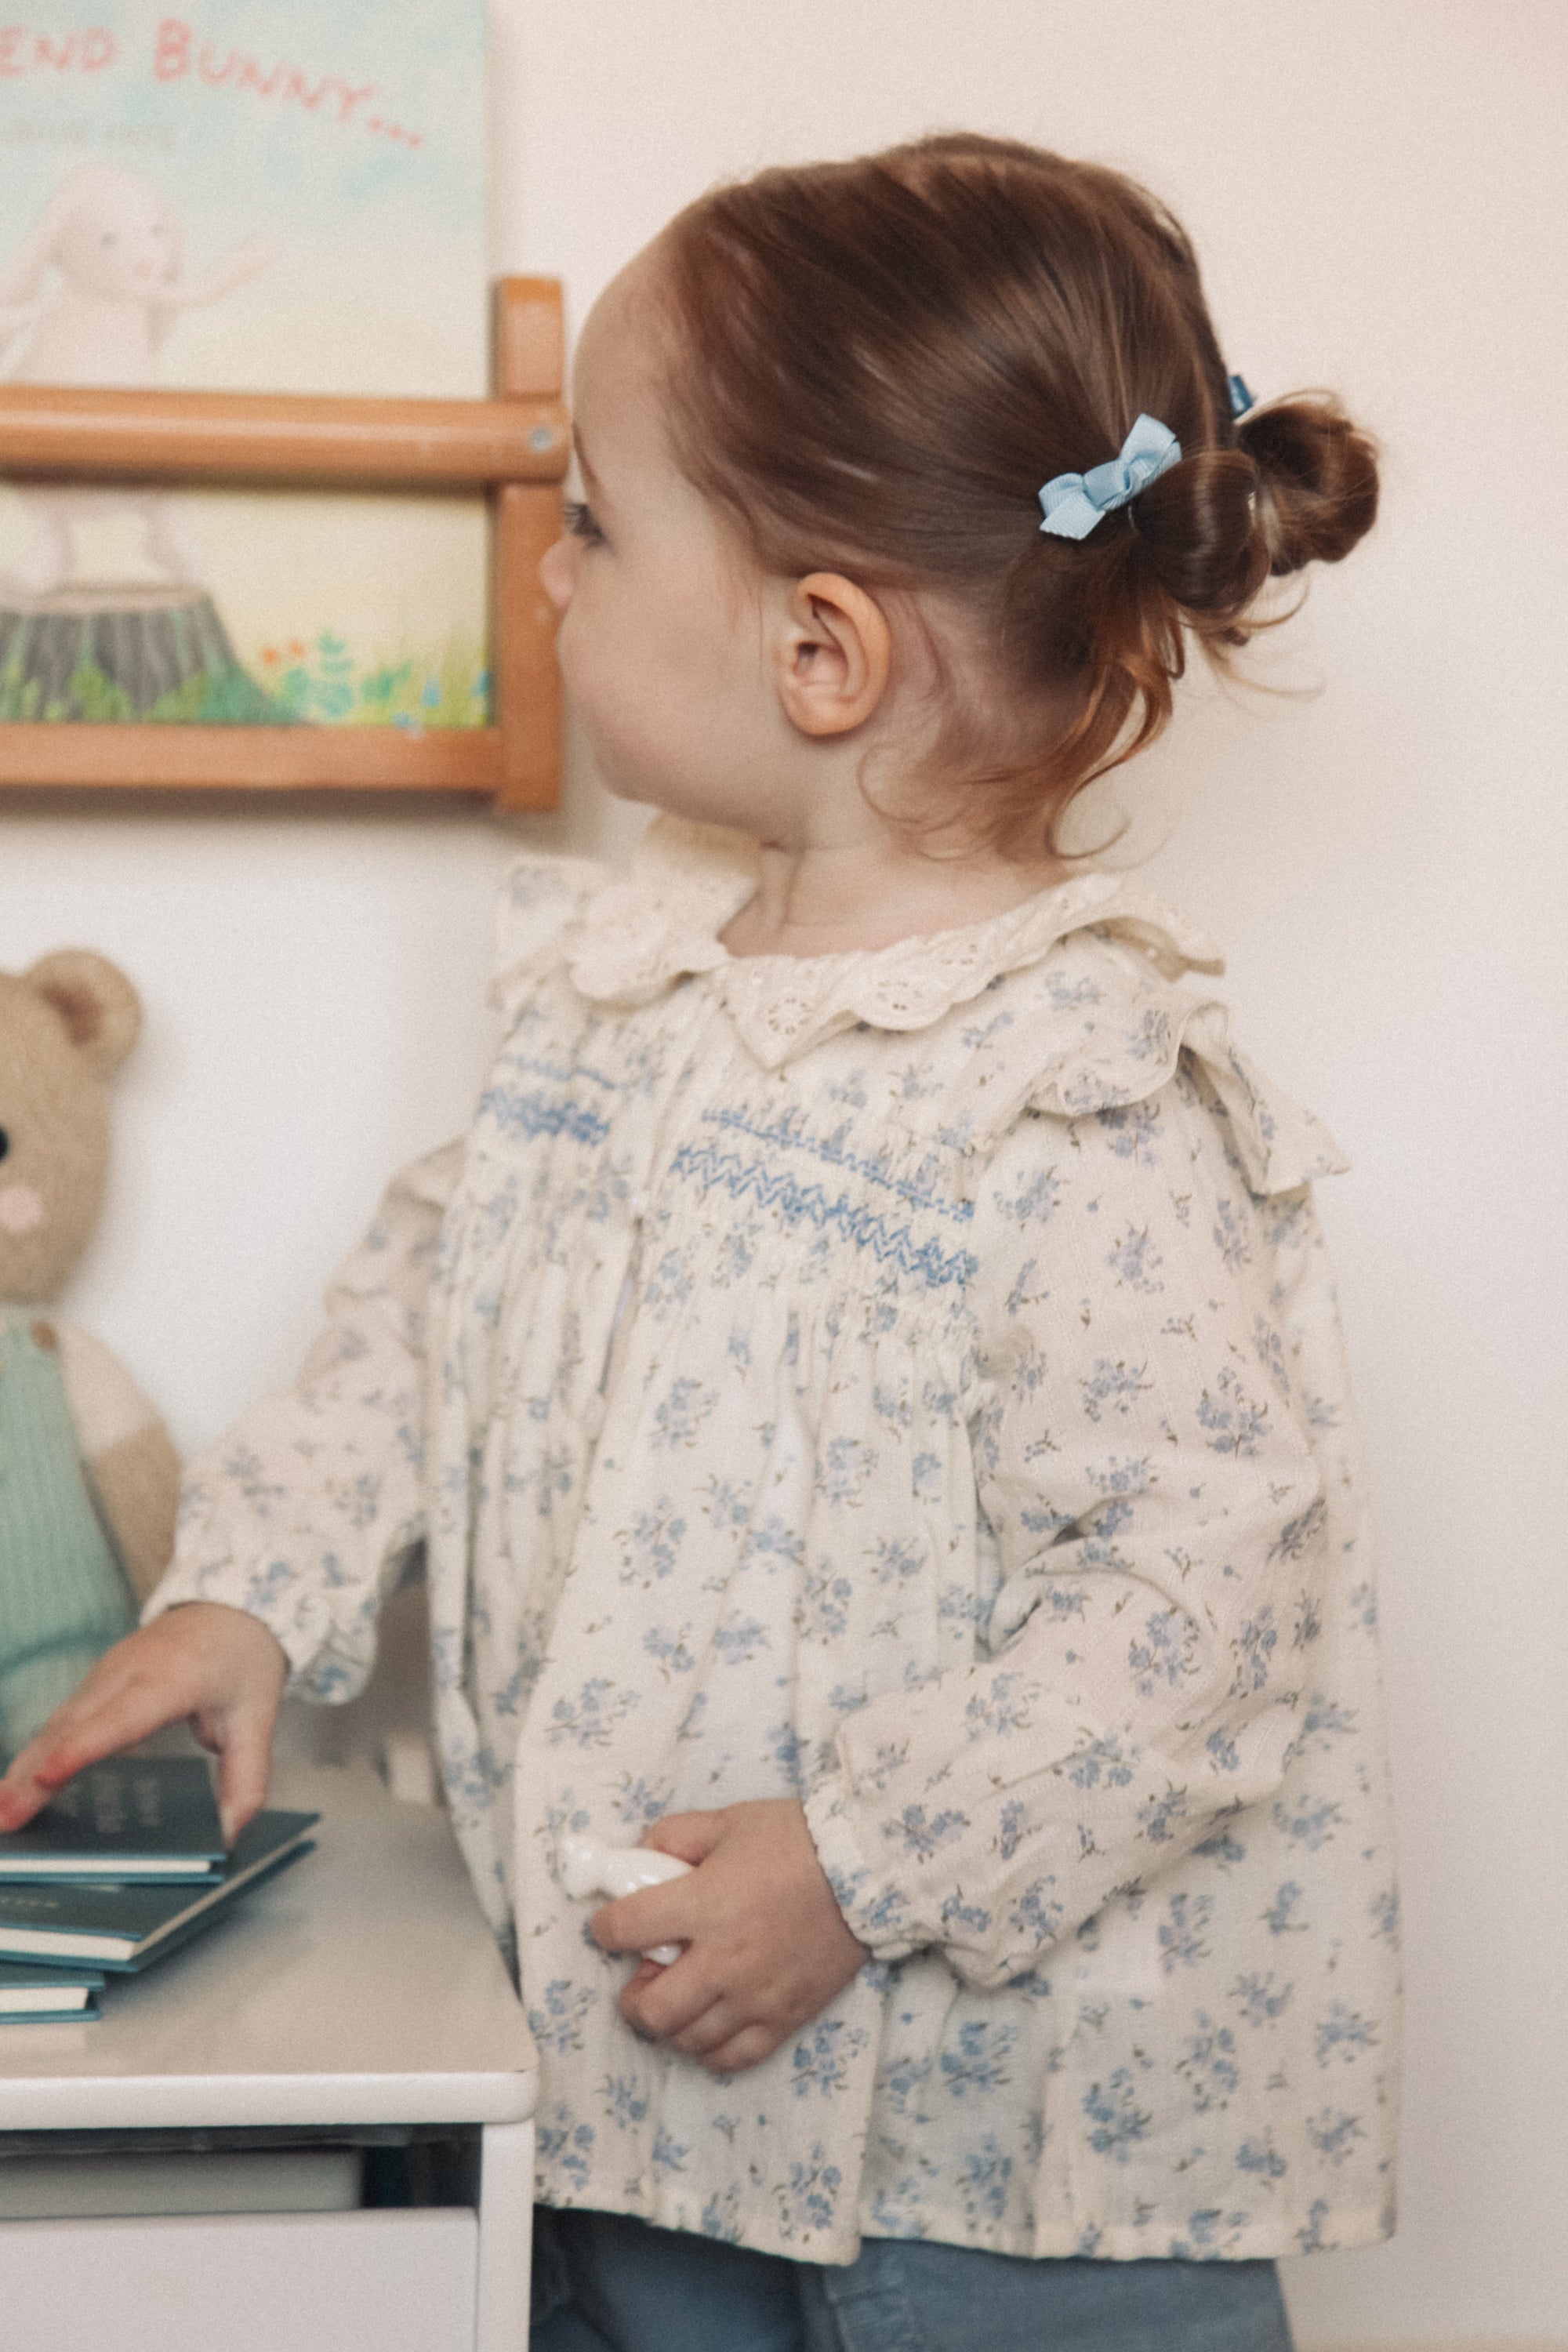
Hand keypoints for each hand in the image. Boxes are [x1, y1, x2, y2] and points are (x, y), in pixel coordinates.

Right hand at [0, 1605, 286, 1845]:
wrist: (231, 1605)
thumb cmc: (242, 1659)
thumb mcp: (259, 1717)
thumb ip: (246, 1779)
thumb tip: (229, 1835)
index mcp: (174, 1677)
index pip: (122, 1716)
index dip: (82, 1747)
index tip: (48, 1776)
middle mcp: (129, 1671)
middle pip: (75, 1725)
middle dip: (35, 1773)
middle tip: (5, 1818)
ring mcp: (105, 1674)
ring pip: (58, 1724)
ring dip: (24, 1767)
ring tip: (0, 1812)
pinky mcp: (94, 1683)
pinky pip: (60, 1721)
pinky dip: (35, 1753)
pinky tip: (15, 1787)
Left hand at [591, 1799, 868, 2077]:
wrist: (865, 1869)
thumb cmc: (794, 1840)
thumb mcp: (726, 1821)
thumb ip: (674, 1837)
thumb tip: (642, 1860)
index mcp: (703, 1904)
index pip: (625, 1929)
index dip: (605, 1929)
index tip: (612, 1927)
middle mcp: (723, 1959)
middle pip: (651, 2009)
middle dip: (633, 1998)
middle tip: (646, 1977)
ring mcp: (755, 1996)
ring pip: (687, 2039)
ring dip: (671, 2023)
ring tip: (681, 1997)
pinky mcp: (785, 2018)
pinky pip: (732, 2058)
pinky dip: (710, 2049)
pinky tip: (709, 2026)